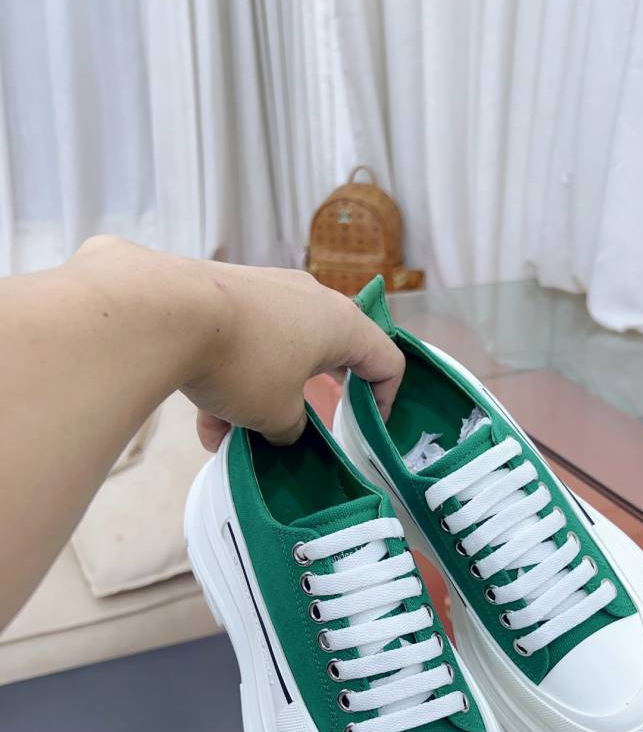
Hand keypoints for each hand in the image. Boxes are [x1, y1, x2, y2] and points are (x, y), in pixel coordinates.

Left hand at [184, 261, 404, 451]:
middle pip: (328, 355)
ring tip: (234, 439)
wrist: (167, 310)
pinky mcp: (227, 293)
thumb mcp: (277, 414)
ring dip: (261, 399)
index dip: (386, 399)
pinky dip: (230, 382)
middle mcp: (311, 300)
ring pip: (277, 355)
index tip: (366, 429)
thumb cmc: (244, 362)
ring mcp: (267, 292)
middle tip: (305, 428)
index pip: (387, 360)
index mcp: (341, 325)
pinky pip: (242, 344)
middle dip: (312, 399)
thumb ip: (293, 428)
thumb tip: (284, 429)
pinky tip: (206, 423)